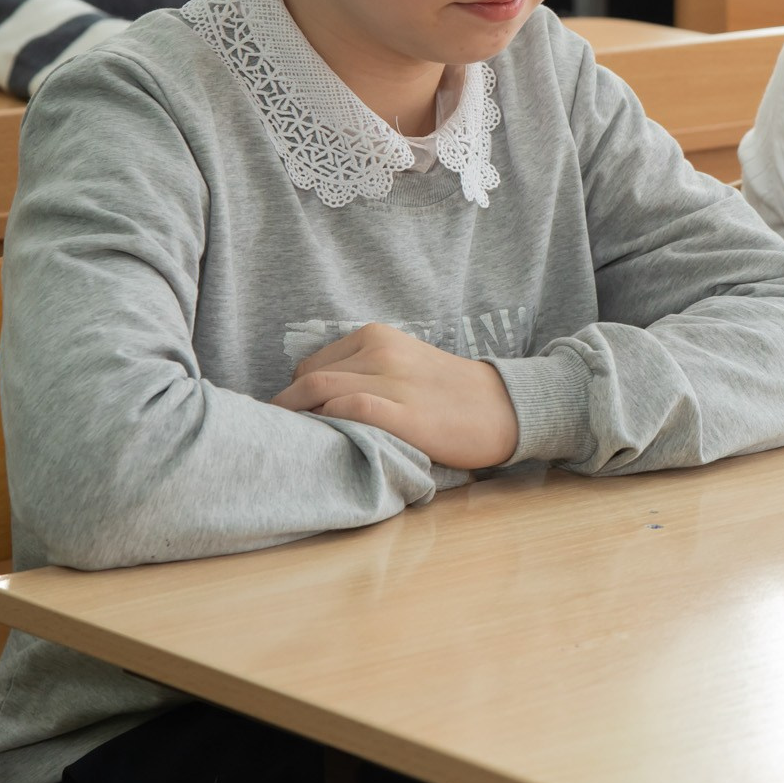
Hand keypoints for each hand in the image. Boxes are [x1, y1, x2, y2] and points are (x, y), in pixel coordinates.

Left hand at [272, 323, 518, 468]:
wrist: (502, 408)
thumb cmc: (449, 392)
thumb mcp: (403, 362)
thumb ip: (364, 369)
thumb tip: (315, 398)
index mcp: (378, 336)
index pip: (312, 364)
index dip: (294, 394)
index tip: (293, 418)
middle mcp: (381, 351)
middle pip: (308, 378)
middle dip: (286, 409)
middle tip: (281, 438)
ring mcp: (392, 381)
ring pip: (319, 391)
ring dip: (297, 419)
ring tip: (293, 446)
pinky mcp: (404, 413)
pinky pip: (348, 410)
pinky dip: (327, 423)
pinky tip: (326, 441)